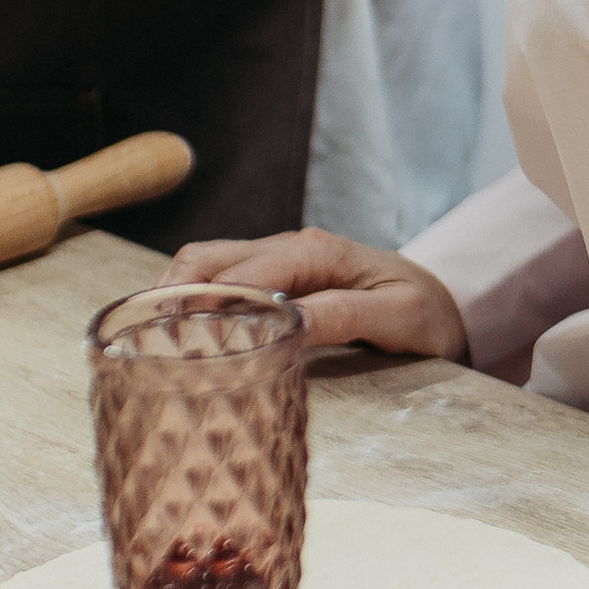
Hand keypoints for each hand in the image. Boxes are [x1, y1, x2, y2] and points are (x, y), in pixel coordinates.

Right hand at [166, 228, 468, 361]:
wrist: (447, 300)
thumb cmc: (427, 311)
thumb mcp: (398, 317)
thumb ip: (344, 315)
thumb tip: (286, 322)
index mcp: (316, 252)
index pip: (244, 275)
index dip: (206, 305)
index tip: (176, 339)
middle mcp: (289, 248)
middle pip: (208, 259)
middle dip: (170, 294)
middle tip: (140, 340)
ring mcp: (278, 260)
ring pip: (205, 265)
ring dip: (172, 295)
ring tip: (143, 338)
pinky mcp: (273, 277)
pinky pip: (219, 280)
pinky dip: (189, 300)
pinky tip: (173, 331)